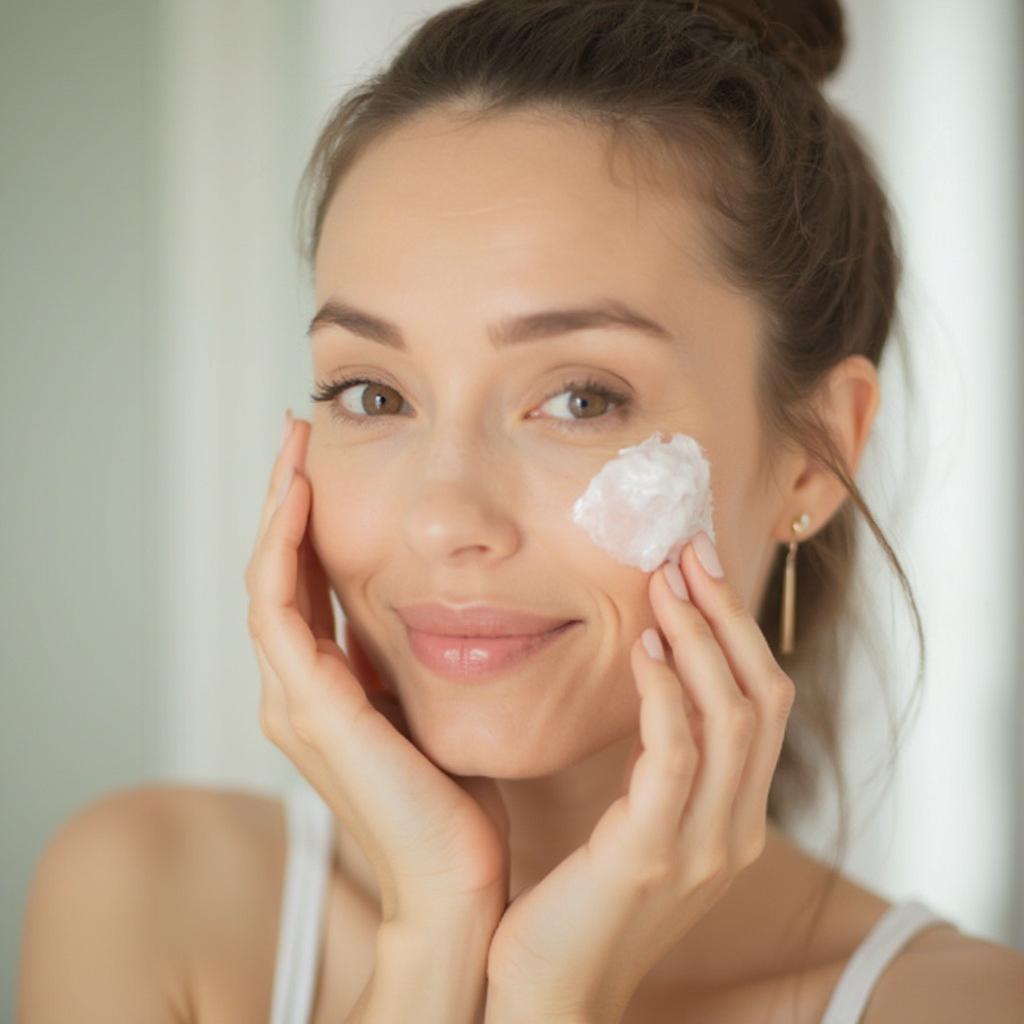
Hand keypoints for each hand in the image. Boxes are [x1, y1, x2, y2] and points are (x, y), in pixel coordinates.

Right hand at [245, 412, 510, 923]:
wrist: (454, 883)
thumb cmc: (454, 802)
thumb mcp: (430, 710)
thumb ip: (410, 664)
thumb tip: (428, 608)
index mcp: (326, 688)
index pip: (303, 586)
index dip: (306, 524)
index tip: (323, 464)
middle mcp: (297, 690)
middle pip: (276, 573)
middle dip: (284, 501)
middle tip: (297, 435)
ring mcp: (294, 700)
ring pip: (268, 581)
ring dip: (278, 510)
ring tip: (294, 447)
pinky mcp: (309, 708)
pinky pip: (280, 609)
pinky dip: (283, 549)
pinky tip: (300, 497)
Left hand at [483, 535, 795, 1022]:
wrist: (548, 997)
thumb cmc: (579, 901)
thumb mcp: (636, 825)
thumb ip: (659, 765)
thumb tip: (652, 674)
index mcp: (734, 816)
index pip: (761, 703)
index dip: (738, 629)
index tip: (700, 566)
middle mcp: (735, 828)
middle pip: (761, 696)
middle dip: (728, 614)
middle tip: (689, 548)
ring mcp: (702, 846)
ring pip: (729, 715)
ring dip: (698, 635)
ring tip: (663, 578)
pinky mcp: (649, 855)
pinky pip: (673, 756)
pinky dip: (663, 692)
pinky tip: (638, 647)